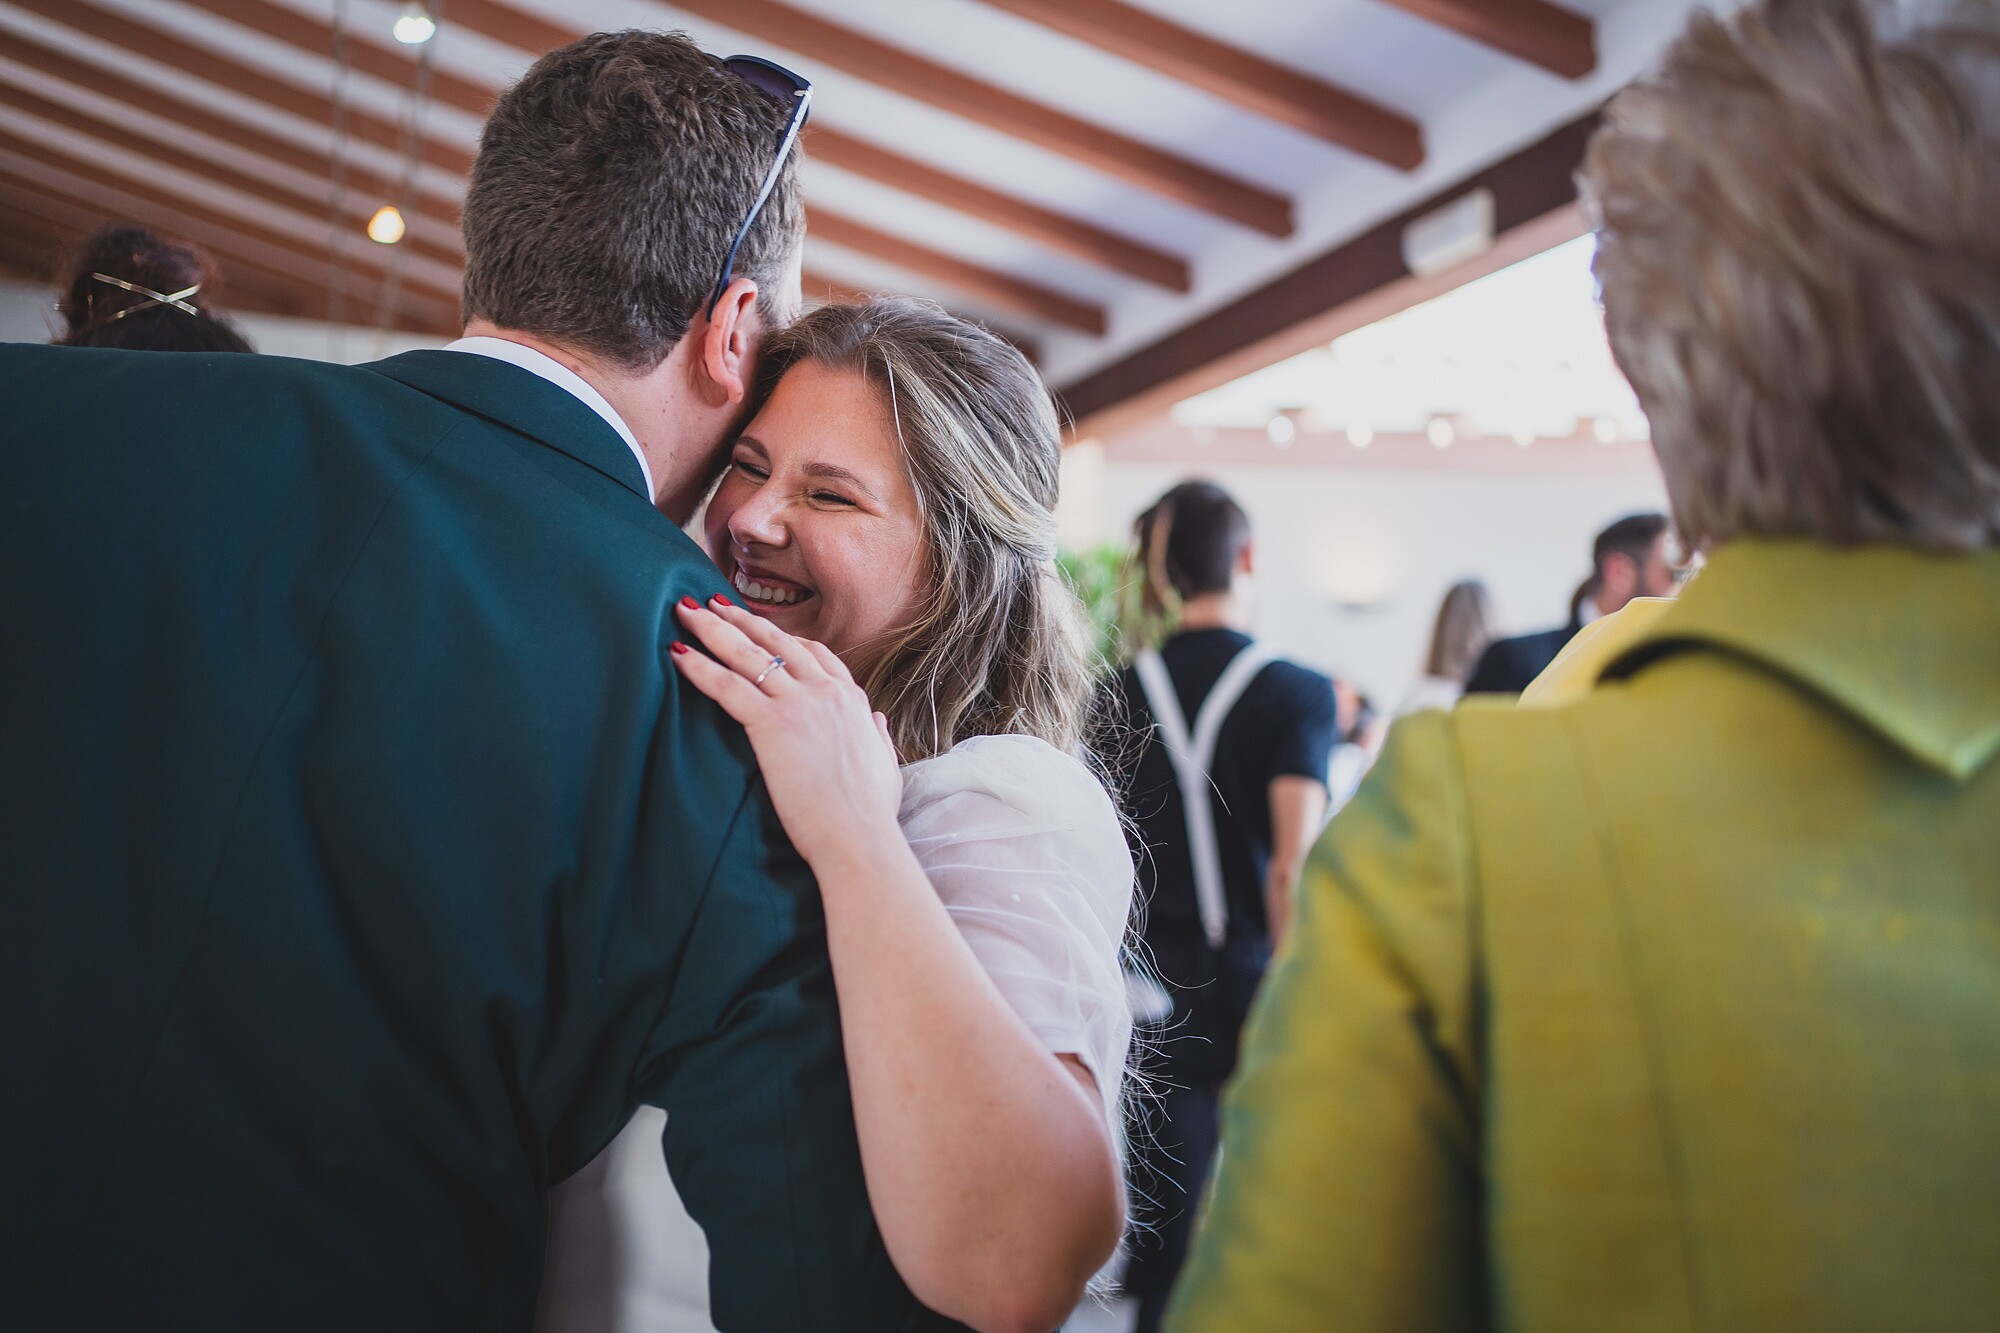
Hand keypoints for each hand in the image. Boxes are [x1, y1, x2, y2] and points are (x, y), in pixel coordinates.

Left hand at [670, 596, 904, 867]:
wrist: (859, 839)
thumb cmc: (870, 815)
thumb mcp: (885, 765)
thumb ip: (877, 736)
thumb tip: (876, 720)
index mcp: (852, 700)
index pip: (815, 653)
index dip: (783, 636)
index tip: (759, 627)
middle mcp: (826, 692)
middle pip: (776, 641)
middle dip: (741, 618)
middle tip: (712, 602)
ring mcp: (799, 704)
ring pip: (747, 653)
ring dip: (713, 628)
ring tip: (686, 611)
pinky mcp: (772, 725)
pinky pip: (727, 686)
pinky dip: (699, 667)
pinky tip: (677, 653)